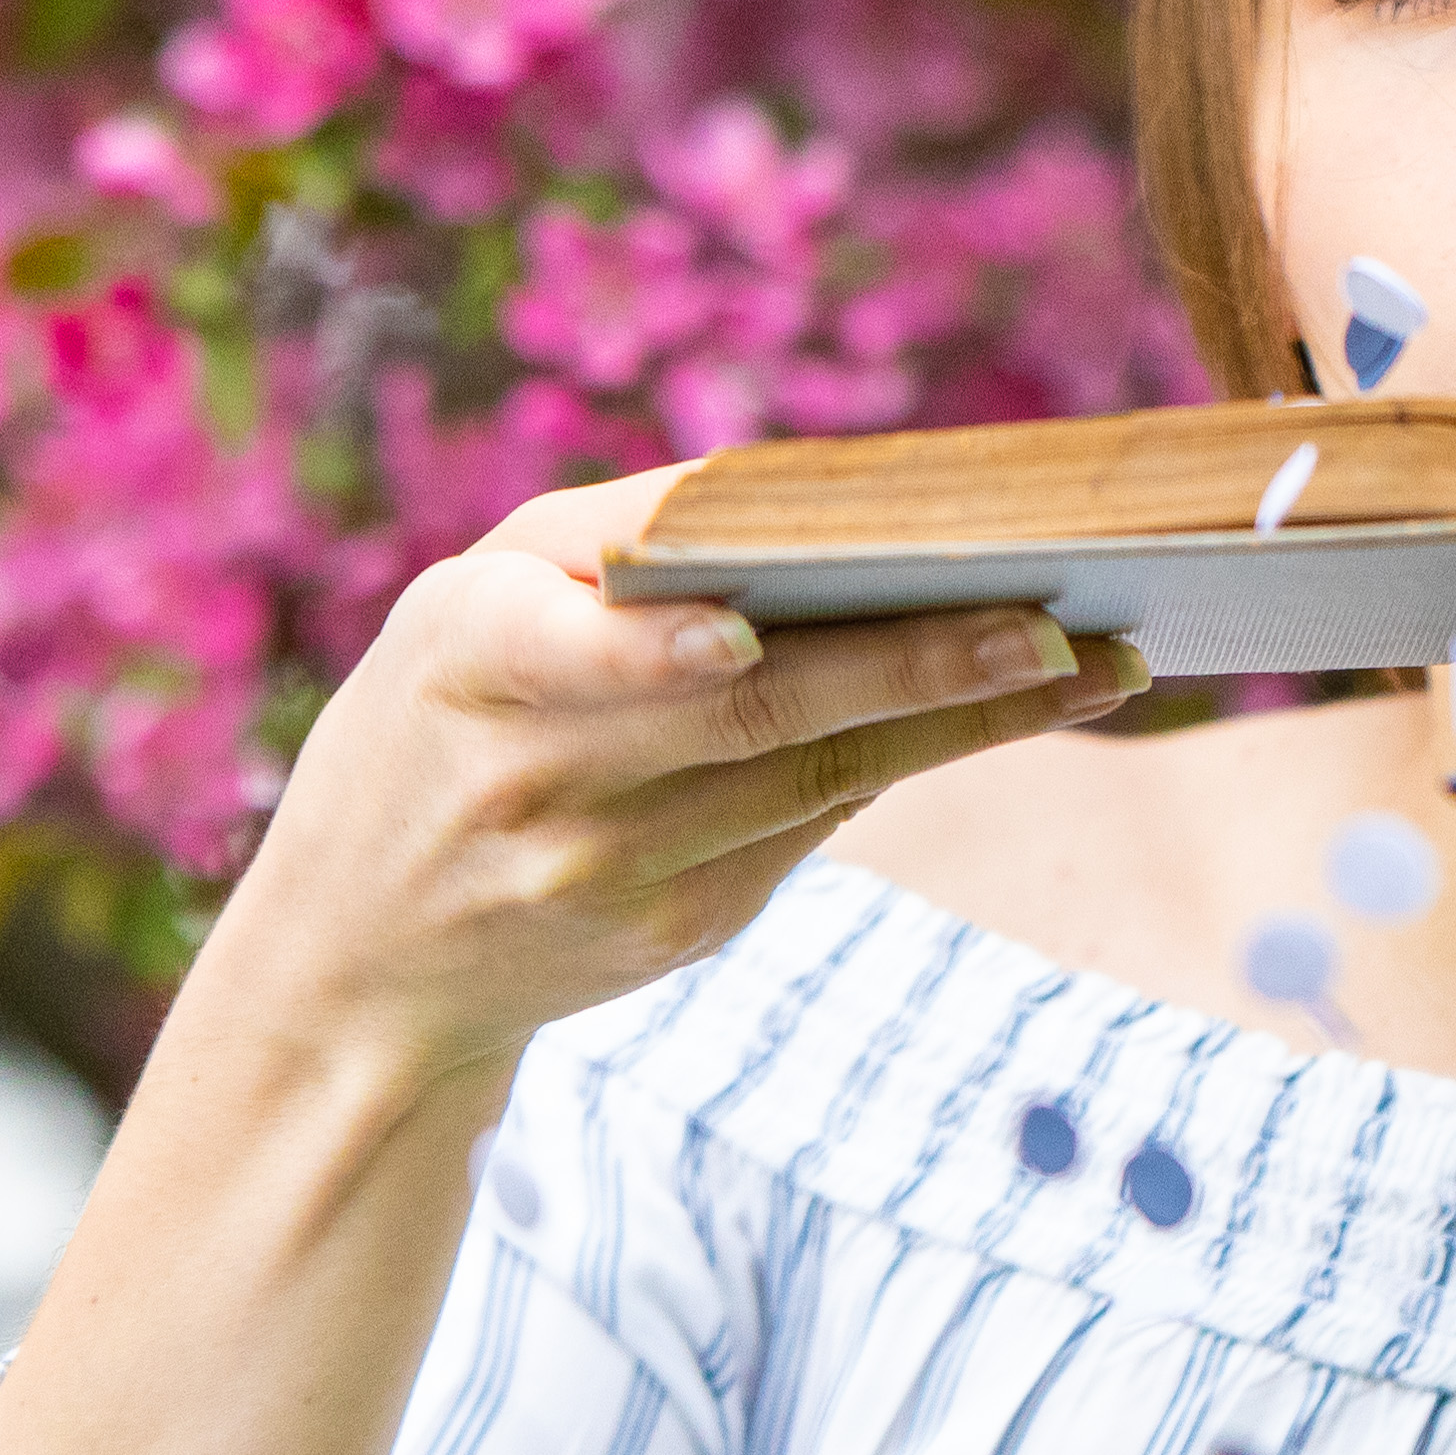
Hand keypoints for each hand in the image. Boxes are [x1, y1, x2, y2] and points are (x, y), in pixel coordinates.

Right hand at [183, 465, 1146, 1100]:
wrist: (359, 958)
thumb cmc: (437, 718)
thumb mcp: (461, 606)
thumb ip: (614, 544)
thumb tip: (806, 496)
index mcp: (471, 664)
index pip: (574, 661)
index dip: (658, 652)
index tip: (743, 634)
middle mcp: (545, 781)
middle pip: (755, 721)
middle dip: (915, 673)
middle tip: (1053, 632)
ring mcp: (617, 875)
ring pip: (821, 779)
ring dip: (967, 719)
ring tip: (1095, 663)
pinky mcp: (679, 932)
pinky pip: (814, 825)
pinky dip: (909, 757)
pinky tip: (1006, 708)